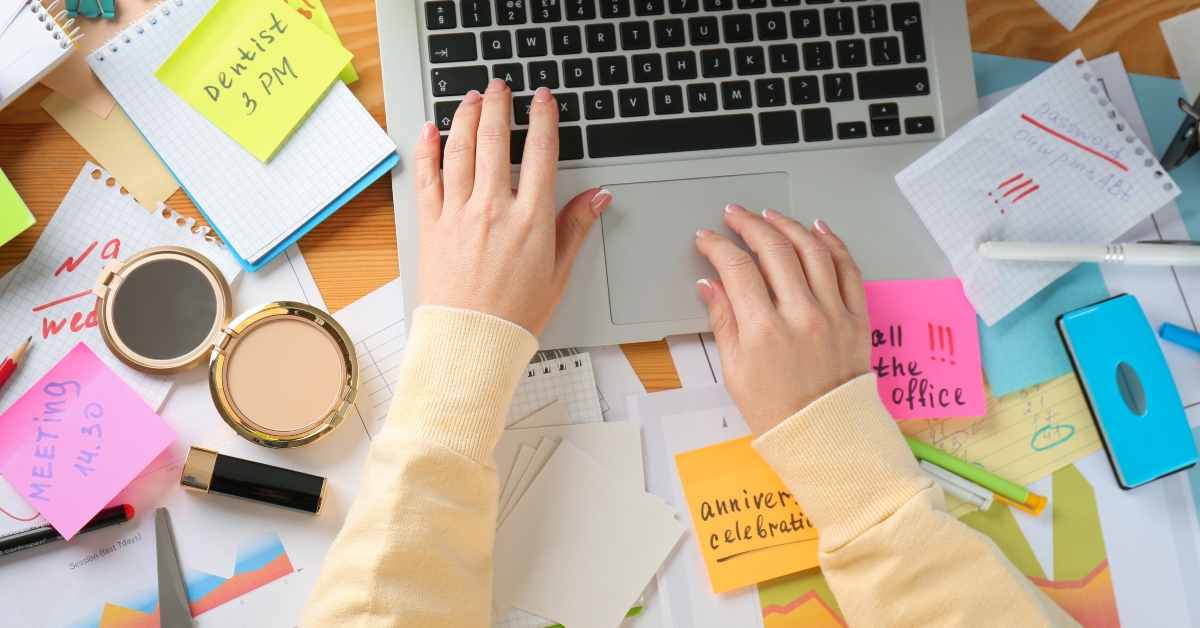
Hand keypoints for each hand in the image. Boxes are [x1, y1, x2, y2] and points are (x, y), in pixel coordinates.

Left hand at [413, 81, 611, 335]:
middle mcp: (493, 209)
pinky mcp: (431, 225)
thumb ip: (575, 228)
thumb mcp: (557, 273)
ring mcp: (459, 214)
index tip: (543, 101)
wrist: (470, 343)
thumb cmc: (514, 315)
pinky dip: (428, 149)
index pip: (541, 154)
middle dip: (500, 106)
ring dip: (467, 117)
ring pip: (461, 150)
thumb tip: (597, 198)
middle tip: (501, 88)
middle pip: (497, 140)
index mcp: (531, 220)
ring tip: (472, 98)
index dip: (543, 119)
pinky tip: (431, 130)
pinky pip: (427, 177)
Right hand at [695, 206, 871, 435]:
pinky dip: (832, 244)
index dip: (718, 247)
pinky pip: (847, 269)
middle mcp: (801, 316)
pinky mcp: (856, 319)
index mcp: (764, 331)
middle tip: (736, 216)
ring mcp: (833, 315)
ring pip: (812, 250)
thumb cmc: (779, 412)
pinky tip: (818, 230)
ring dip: (788, 226)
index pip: (737, 269)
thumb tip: (711, 285)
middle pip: (774, 250)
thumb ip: (724, 320)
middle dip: (750, 225)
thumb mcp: (735, 370)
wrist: (825, 437)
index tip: (708, 240)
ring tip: (771, 216)